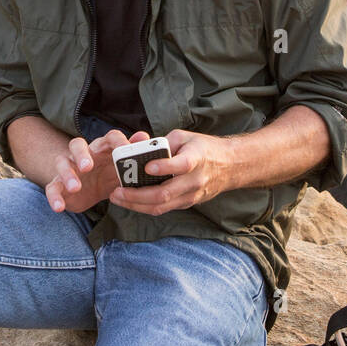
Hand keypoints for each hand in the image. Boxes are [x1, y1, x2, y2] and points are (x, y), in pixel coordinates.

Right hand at [45, 130, 143, 213]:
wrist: (90, 192)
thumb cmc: (108, 175)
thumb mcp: (121, 168)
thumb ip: (132, 153)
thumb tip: (144, 136)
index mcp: (102, 149)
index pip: (108, 137)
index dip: (117, 141)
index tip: (125, 149)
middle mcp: (83, 154)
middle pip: (77, 144)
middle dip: (82, 154)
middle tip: (87, 167)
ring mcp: (69, 168)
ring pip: (62, 163)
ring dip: (67, 174)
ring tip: (75, 187)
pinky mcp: (58, 185)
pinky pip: (52, 188)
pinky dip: (54, 197)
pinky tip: (59, 207)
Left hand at [109, 129, 234, 215]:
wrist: (230, 166)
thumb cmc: (203, 148)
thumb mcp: (185, 137)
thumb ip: (164, 143)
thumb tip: (140, 150)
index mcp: (196, 158)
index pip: (182, 165)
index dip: (164, 167)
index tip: (147, 167)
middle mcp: (194, 180)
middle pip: (164, 194)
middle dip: (137, 195)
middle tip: (116, 191)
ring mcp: (191, 195)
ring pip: (161, 206)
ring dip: (136, 204)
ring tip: (117, 198)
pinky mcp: (187, 203)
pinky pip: (163, 209)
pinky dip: (144, 206)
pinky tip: (130, 200)